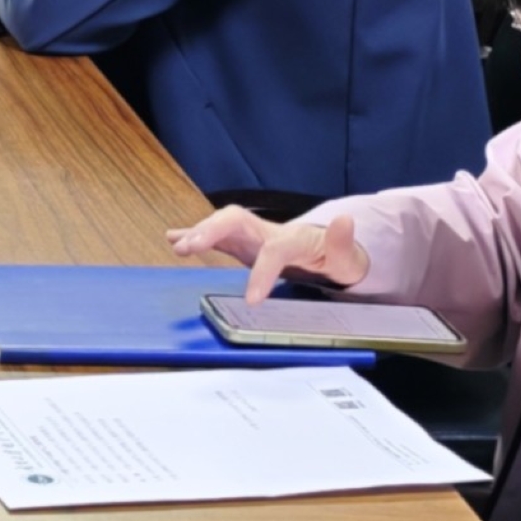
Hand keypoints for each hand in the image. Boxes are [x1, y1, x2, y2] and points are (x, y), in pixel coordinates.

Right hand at [167, 206, 370, 299]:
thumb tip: (347, 220)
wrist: (329, 250)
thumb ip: (343, 242)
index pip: (274, 250)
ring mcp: (253, 235)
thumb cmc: (336, 257)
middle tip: (190, 248)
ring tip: (178, 245)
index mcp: (294, 238)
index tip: (252, 300)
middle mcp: (268, 231)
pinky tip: (173, 238)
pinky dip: (193, 235)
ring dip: (198, 232)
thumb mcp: (348, 257)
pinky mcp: (243, 242)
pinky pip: (216, 236)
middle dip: (211, 230)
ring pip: (221, 224)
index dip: (261, 272)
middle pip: (235, 220)